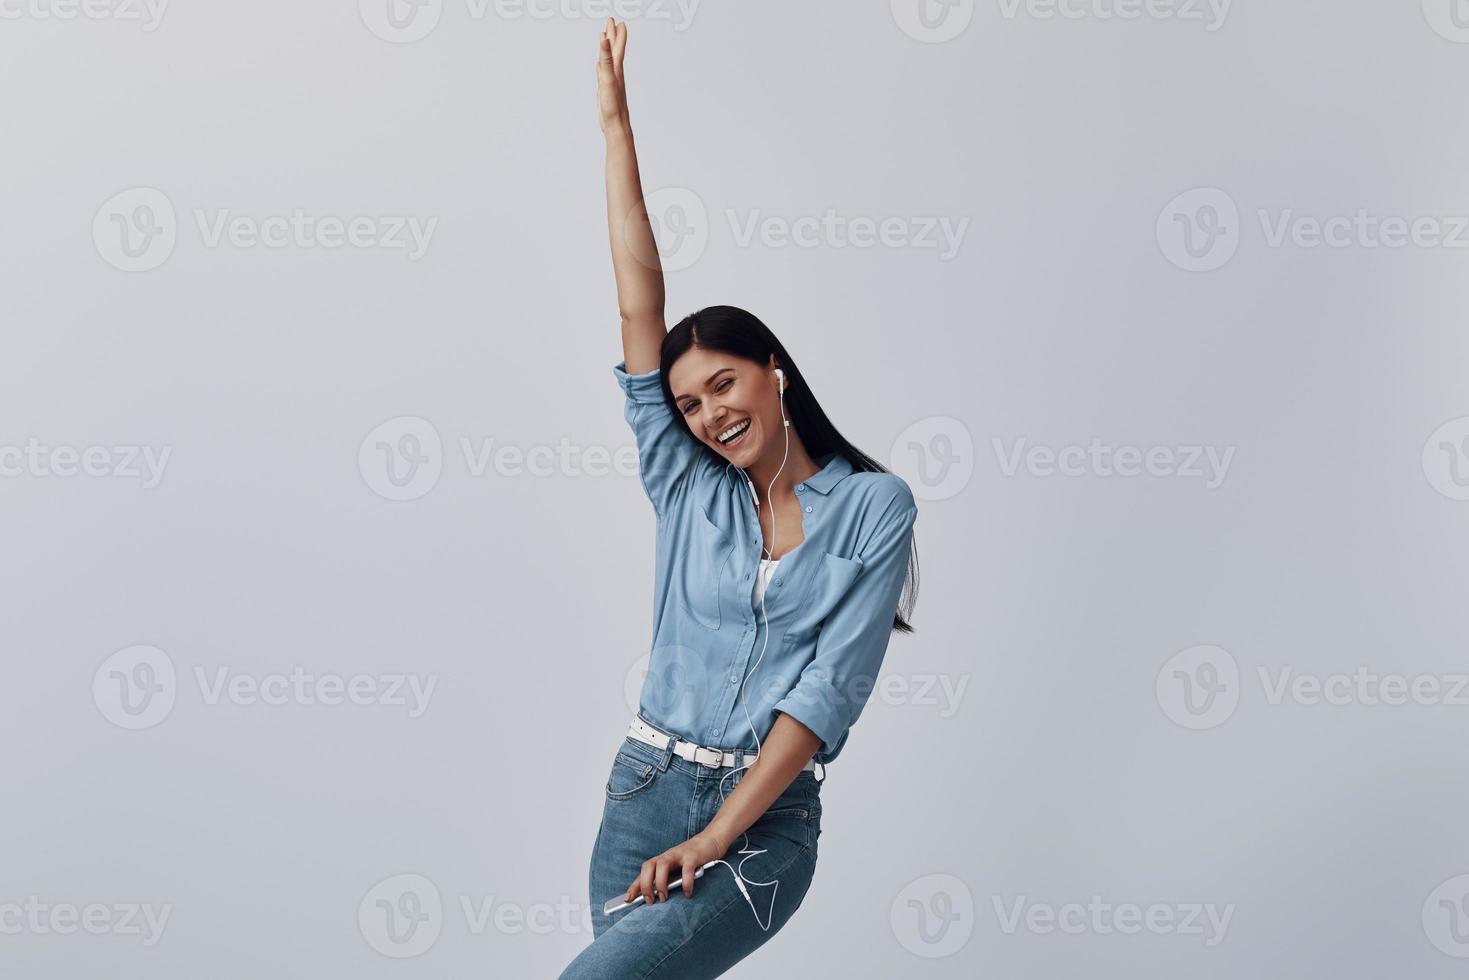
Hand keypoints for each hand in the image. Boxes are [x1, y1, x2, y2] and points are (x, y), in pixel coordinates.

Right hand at [595, 18, 629, 135]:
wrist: (616, 125)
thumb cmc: (613, 105)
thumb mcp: (608, 79)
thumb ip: (606, 59)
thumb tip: (605, 40)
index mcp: (616, 70)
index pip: (617, 47)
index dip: (616, 34)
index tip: (617, 21)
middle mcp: (615, 73)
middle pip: (614, 50)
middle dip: (613, 36)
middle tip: (612, 22)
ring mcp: (610, 81)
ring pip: (608, 60)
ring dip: (607, 48)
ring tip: (605, 39)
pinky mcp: (605, 89)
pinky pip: (603, 73)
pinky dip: (601, 66)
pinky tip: (599, 66)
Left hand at [624, 832, 725, 905]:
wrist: (710, 841)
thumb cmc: (692, 860)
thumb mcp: (677, 870)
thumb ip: (668, 880)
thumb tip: (658, 899)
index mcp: (661, 860)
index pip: (643, 872)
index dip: (634, 885)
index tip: (627, 899)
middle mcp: (667, 856)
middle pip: (648, 866)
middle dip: (645, 884)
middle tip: (649, 901)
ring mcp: (679, 854)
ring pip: (662, 865)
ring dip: (660, 883)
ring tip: (663, 898)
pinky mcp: (693, 856)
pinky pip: (686, 869)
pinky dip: (685, 883)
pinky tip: (687, 893)